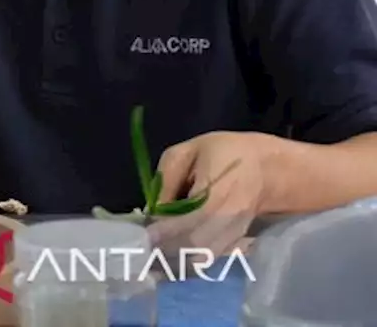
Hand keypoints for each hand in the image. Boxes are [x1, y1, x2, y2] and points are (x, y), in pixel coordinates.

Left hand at [148, 130, 277, 255]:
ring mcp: (236, 234)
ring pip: (203, 257)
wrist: (267, 169)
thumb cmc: (224, 153)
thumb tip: (152, 211)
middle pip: (196, 245)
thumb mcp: (187, 152)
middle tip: (144, 247)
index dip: (166, 230)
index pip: (191, 219)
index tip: (145, 235)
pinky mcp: (236, 243)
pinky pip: (210, 258)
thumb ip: (166, 180)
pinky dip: (188, 259)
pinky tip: (171, 254)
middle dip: (167, 249)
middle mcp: (231, 218)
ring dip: (176, 258)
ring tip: (153, 253)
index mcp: (219, 190)